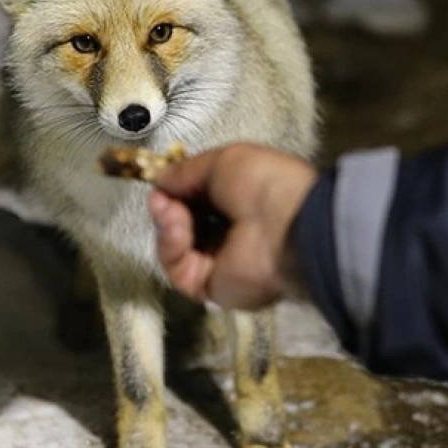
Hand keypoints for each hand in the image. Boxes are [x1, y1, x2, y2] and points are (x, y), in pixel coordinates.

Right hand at [148, 143, 317, 309]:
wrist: (287, 225)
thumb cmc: (262, 184)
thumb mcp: (222, 161)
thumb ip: (186, 172)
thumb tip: (160, 180)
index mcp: (240, 201)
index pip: (197, 200)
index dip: (177, 190)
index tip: (163, 182)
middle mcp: (230, 232)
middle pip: (182, 223)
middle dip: (167, 207)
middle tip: (161, 198)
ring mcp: (219, 262)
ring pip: (175, 246)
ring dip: (167, 224)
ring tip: (171, 210)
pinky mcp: (209, 287)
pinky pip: (178, 268)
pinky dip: (170, 245)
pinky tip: (175, 226)